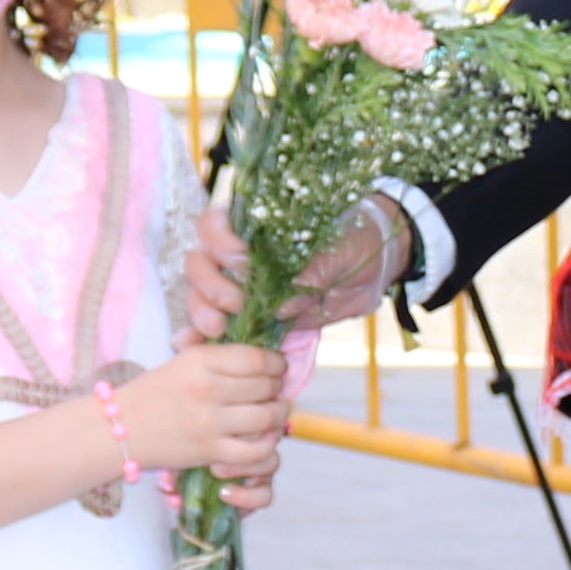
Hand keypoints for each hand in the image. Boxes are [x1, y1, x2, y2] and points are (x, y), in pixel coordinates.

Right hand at [112, 340, 292, 503]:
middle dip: (277, 389)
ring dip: (278, 415)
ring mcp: (209, 422)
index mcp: (200, 360)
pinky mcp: (209, 452)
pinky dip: (266, 446)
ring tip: (274, 413)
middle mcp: (207, 388)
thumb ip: (219, 357)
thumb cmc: (152, 394)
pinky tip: (263, 439)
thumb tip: (261, 358)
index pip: (257, 359)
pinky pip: (255, 451)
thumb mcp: (181, 362)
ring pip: (266, 417)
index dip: (277, 364)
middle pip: (266, 386)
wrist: (119, 430)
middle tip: (275, 392)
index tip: (278, 369)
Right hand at [185, 199, 402, 343]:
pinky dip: (203, 338)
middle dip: (209, 284)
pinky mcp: (249, 318)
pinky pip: (217, 328)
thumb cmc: (352, 241)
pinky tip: (197, 346)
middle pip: (199, 263)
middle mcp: (237, 256)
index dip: (218, 239)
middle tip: (235, 303)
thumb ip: (313, 270)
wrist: (373, 268)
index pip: (214, 223)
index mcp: (253, 226)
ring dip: (203, 312)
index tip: (240, 258)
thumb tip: (284, 305)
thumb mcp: (339, 248)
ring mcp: (240, 288)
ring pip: (201, 296)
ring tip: (220, 329)